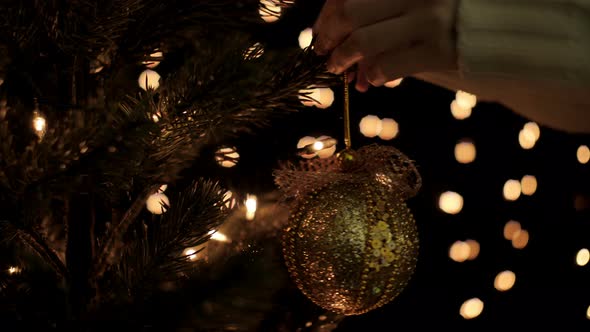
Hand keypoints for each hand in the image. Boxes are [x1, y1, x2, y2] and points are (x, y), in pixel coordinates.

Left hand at [313, 0, 459, 88]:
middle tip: (325, 53)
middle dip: (329, 36)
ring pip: (364, 42)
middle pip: (349, 12)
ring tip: (340, 70)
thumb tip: (336, 33)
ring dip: (343, 60)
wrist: (511, 26)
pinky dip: (372, 76)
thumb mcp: (419, 1)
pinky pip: (389, 66)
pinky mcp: (440, 50)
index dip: (327, 14)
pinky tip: (370, 80)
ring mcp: (430, 20)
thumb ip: (385, 10)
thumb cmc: (455, 12)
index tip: (320, 32)